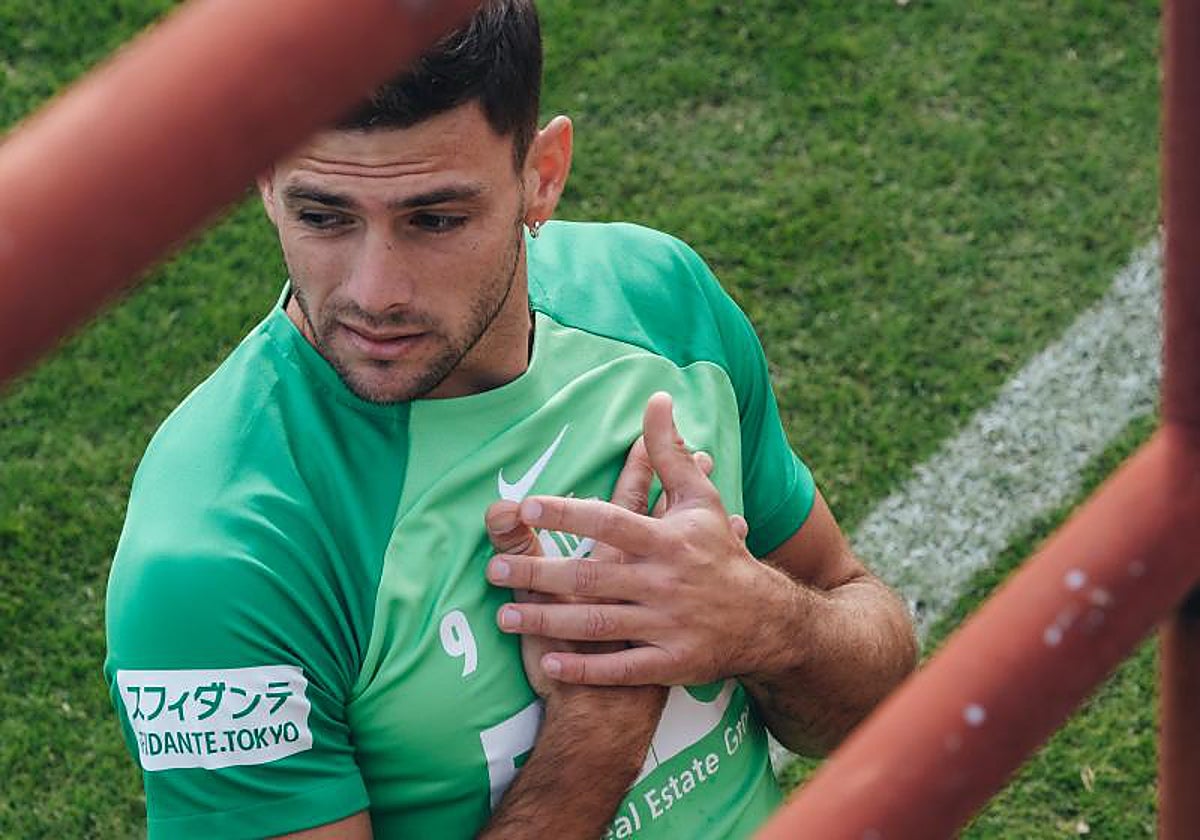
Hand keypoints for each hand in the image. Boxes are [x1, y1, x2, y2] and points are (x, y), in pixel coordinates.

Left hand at [486, 391, 779, 686]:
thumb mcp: (701, 499)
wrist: (766, 621)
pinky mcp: (671, 664)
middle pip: (594, 577)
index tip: (526, 507)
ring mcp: (668, 626)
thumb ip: (669, 453)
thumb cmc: (721, 553)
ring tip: (504, 616)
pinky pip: (622, 670)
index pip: (611, 521)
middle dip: (540, 575)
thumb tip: (656, 398)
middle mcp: (666, 583)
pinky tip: (550, 664)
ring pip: (599, 625)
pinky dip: (586, 668)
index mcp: (668, 541)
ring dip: (549, 623)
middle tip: (493, 570)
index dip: (568, 515)